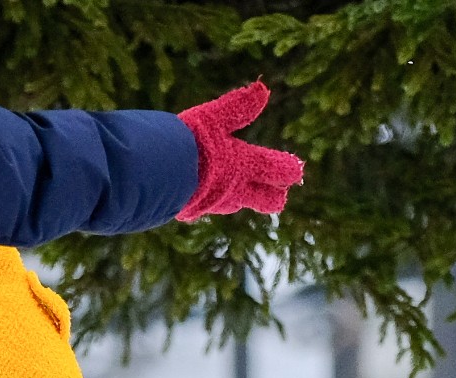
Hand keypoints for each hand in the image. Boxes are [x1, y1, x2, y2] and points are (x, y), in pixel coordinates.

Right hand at [175, 82, 304, 221]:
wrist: (160, 177)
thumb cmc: (190, 145)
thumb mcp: (214, 118)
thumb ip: (237, 107)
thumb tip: (263, 89)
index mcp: (245, 164)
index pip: (277, 171)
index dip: (288, 170)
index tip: (295, 169)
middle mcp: (235, 189)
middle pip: (266, 202)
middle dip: (274, 196)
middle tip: (278, 193)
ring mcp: (216, 203)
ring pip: (237, 203)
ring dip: (241, 196)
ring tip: (239, 189)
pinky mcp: (195, 211)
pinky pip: (210, 206)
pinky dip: (212, 198)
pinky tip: (204, 193)